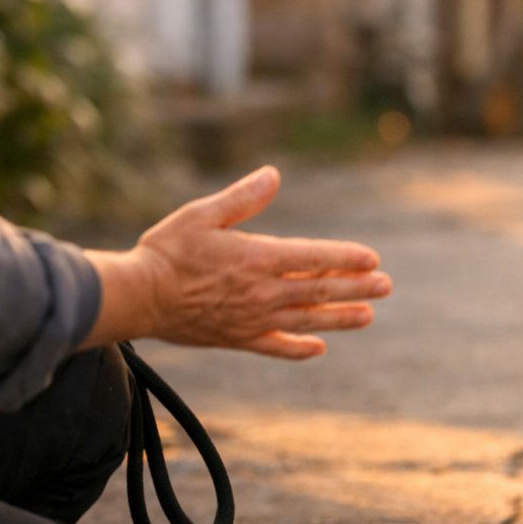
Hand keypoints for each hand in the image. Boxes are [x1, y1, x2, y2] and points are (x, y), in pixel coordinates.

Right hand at [84, 166, 390, 357]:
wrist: (137, 297)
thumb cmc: (166, 250)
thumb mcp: (203, 214)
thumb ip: (243, 197)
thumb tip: (274, 174)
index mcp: (257, 257)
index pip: (313, 258)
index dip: (345, 258)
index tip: (372, 259)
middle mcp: (262, 291)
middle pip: (319, 291)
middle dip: (356, 288)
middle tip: (386, 287)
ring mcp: (252, 318)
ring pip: (306, 320)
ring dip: (340, 318)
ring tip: (367, 316)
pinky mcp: (238, 338)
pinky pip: (276, 346)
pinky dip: (299, 348)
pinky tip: (318, 348)